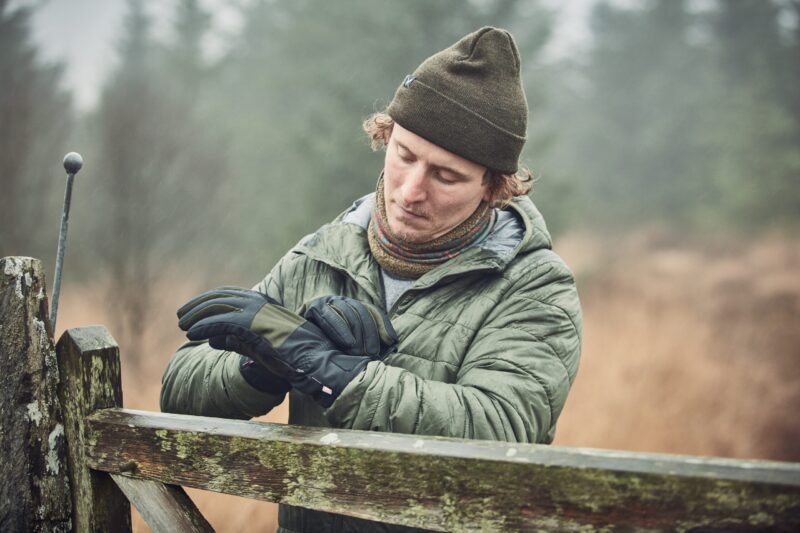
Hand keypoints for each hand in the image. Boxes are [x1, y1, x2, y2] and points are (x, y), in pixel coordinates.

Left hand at [177, 286, 370, 406]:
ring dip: (196, 316)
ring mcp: (255, 312)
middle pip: (219, 298)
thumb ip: (236, 339)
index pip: (229, 295)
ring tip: (183, 326)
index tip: (192, 310)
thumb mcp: (259, 344)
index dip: (208, 301)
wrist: (313, 359)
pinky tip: (192, 334)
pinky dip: (203, 327)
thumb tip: (212, 338)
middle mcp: (258, 302)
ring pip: (216, 308)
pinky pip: (220, 323)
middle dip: (198, 306)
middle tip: (181, 315)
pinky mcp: (252, 326)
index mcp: (263, 303)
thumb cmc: (292, 354)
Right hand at [300, 296, 396, 359]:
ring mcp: (329, 302)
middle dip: (369, 335)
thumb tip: (392, 342)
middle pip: (362, 312)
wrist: (295, 350)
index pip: (373, 311)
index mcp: (353, 308)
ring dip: (356, 335)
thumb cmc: (327, 351)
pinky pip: (330, 315)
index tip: (391, 342)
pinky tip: (347, 344)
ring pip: (349, 312)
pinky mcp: (315, 306)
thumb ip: (368, 342)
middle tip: (371, 355)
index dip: (383, 326)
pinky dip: (340, 329)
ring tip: (359, 354)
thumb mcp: (351, 347)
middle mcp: (343, 301)